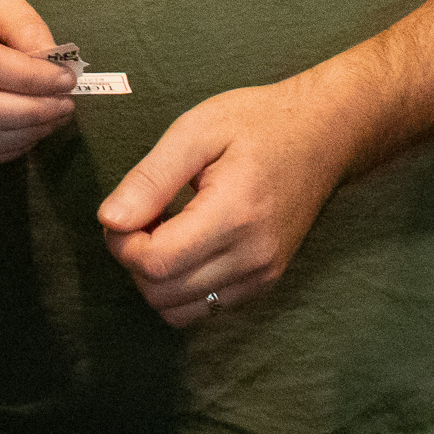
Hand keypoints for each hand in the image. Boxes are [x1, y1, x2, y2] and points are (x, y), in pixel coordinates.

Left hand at [96, 74, 363, 326]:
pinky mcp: (266, 281)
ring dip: (155, 278)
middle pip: (163, 294)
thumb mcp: (196, 130)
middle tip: (137, 215)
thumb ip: (151, 178)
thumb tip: (109, 220)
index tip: (120, 211)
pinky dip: (181, 286)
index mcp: (233, 216)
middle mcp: (252, 258)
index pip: (156, 263)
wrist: (323, 134)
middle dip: (133, 260)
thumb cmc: (257, 122)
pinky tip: (184, 242)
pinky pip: (207, 307)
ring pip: (181, 311)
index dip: (121, 243)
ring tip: (161, 228)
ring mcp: (263, 276)